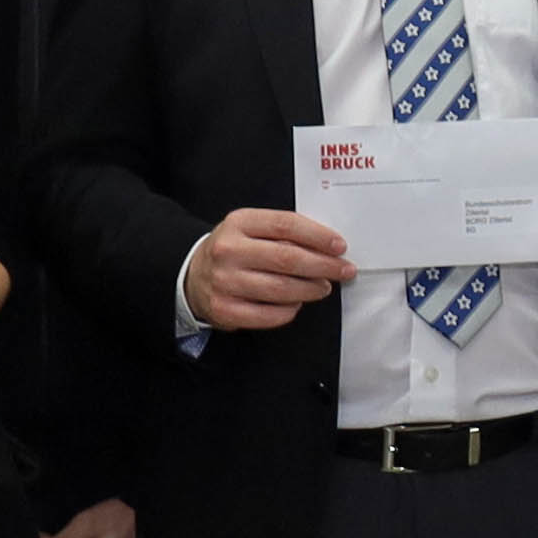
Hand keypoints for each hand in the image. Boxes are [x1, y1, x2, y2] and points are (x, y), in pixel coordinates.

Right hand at [186, 207, 351, 331]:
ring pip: (281, 289)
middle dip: (323, 266)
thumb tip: (328, 246)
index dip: (318, 236)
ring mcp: (224, 281)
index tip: (340, 246)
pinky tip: (296, 303)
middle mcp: (228, 250)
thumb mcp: (251, 229)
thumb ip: (284, 232)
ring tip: (323, 287)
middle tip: (344, 270)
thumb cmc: (235, 250)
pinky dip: (289, 310)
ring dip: (310, 289)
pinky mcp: (224, 309)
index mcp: (238, 223)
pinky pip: (269, 315)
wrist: (194, 275)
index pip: (286, 225)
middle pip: (287, 258)